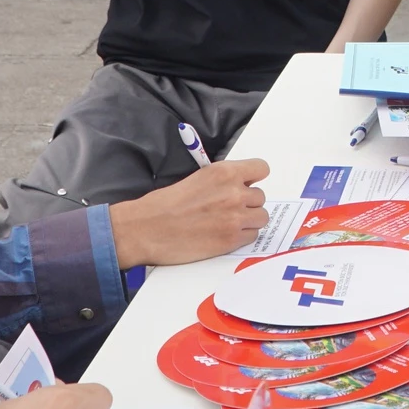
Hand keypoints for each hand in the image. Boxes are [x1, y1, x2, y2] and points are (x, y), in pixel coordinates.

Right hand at [107, 159, 270, 267]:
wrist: (147, 229)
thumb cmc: (163, 205)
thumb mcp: (197, 178)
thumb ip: (222, 180)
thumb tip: (238, 185)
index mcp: (224, 172)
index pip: (261, 169)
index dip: (254, 178)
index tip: (247, 184)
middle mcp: (234, 193)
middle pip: (260, 196)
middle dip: (247, 203)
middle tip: (229, 208)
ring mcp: (235, 217)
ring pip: (261, 217)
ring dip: (248, 220)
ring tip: (228, 223)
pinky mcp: (232, 240)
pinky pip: (252, 236)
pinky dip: (241, 237)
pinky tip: (223, 235)